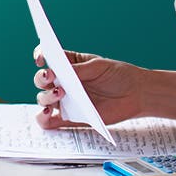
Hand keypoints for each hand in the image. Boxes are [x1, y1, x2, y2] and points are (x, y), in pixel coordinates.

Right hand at [33, 47, 147, 128]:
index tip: (41, 57)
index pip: (48, 57)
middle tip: (51, 76)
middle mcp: (64, 81)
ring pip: (43, 99)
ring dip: (45, 96)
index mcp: (69, 63)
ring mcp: (65, 100)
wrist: (135, 94)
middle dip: (42, 77)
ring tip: (60, 93)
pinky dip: (42, 118)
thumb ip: (79, 70)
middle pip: (42, 79)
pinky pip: (48, 120)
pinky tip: (47, 113)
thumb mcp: (100, 66)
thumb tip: (59, 72)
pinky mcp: (69, 118)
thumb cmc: (118, 75)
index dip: (40, 55)